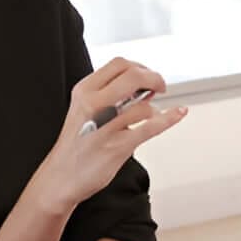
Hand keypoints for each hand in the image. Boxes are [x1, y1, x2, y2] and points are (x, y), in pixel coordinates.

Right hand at [31, 57, 185, 212]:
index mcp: (84, 91)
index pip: (119, 64)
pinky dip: (170, 118)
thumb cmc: (77, 143)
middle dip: (154, 78)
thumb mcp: (84, 109)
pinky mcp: (118, 146)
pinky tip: (179, 112)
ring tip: (151, 114)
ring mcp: (106, 126)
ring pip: (143, 104)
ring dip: (154, 108)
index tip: (148, 75)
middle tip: (161, 86)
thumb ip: (109, 94)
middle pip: (133, 76)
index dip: (141, 67)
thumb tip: (144, 84)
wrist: (61, 176)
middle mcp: (93, 105)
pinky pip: (151, 127)